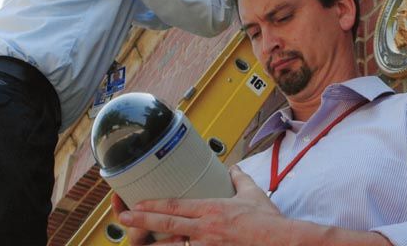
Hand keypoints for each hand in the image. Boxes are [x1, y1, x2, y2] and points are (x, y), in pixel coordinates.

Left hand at [116, 165, 285, 244]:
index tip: (136, 203)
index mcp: (212, 210)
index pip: (176, 206)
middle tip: (122, 219)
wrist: (284, 243)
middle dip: (141, 222)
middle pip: (166, 225)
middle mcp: (206, 230)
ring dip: (152, 245)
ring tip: (135, 242)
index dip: (153, 205)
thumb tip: (233, 168)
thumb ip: (239, 178)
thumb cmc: (269, 222)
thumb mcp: (253, 194)